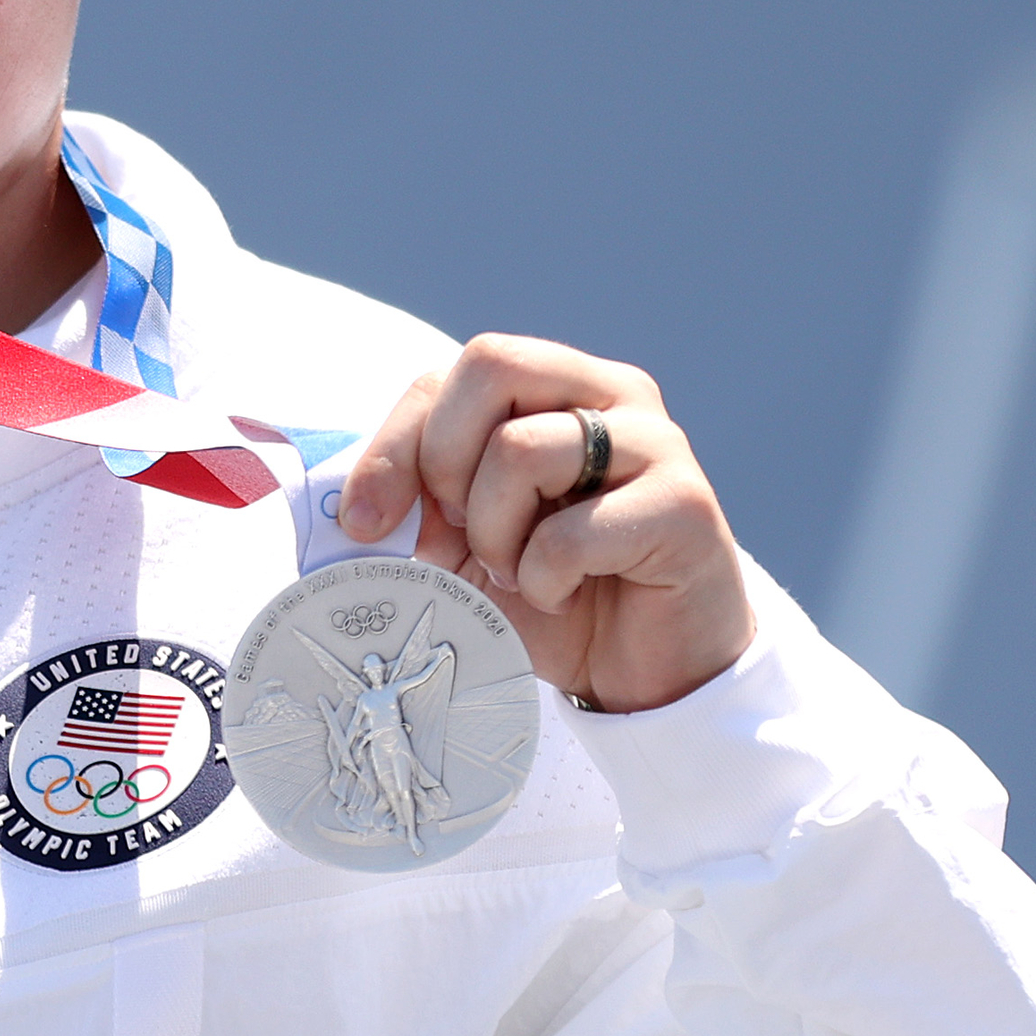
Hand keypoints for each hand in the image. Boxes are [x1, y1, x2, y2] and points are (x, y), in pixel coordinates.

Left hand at [337, 336, 750, 715]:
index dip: (394, 445)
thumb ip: (414, 501)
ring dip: (494, 534)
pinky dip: (542, 580)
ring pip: (525, 447)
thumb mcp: (460, 542)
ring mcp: (656, 444)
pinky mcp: (685, 506)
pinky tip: (564, 596)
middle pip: (493, 365)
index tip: (369, 522)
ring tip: (515, 572)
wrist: (641, 670)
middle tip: (457, 535)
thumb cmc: (551, 591)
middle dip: (445, 463)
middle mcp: (613, 395)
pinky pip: (570, 533)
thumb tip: (349, 502)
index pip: (450, 373)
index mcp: (557, 386)